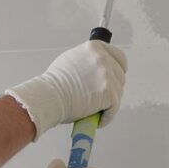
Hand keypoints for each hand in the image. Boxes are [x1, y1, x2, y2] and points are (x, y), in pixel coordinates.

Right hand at [6, 41, 126, 138]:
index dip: (118, 68)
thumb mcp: (71, 59)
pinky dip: (107, 116)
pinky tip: (97, 119)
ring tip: (93, 109)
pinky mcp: (110, 93)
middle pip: (120, 75)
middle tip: (100, 97)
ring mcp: (108, 76)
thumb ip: (87, 60)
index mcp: (94, 47)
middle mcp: (103, 58)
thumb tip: (95, 68)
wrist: (48, 97)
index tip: (116, 77)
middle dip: (112, 88)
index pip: (118, 56)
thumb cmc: (54, 83)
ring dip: (108, 102)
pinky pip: (114, 107)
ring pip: (118, 92)